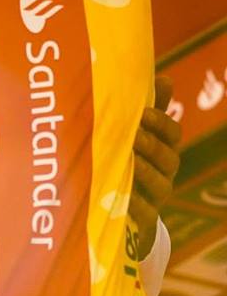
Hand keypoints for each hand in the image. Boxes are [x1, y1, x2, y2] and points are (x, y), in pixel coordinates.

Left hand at [130, 75, 181, 257]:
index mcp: (162, 147)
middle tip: (134, 133)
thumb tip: (162, 76)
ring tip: (130, 159)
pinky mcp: (143, 218)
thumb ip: (146, 108)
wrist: (123, 209)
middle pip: (168, 157)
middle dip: (152, 143)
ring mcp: (156, 195)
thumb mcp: (135, 133)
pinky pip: (144, 211)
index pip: (171, 132)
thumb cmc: (128, 159)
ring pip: (160, 182)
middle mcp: (164, 171)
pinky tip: (124, 196)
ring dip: (145, 169)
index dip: (162, 122)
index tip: (145, 112)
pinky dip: (135, 203)